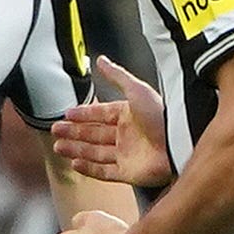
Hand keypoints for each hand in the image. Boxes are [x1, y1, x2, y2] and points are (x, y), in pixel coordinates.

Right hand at [54, 57, 173, 186]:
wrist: (177, 143)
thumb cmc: (161, 115)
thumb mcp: (136, 89)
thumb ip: (117, 76)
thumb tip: (102, 60)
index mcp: (129, 115)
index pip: (100, 113)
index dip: (83, 113)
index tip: (67, 114)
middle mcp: (127, 135)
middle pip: (94, 134)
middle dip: (74, 132)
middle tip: (56, 130)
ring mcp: (128, 155)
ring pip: (95, 152)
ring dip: (76, 150)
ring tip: (58, 147)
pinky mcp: (129, 173)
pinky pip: (104, 171)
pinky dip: (89, 168)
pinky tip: (75, 163)